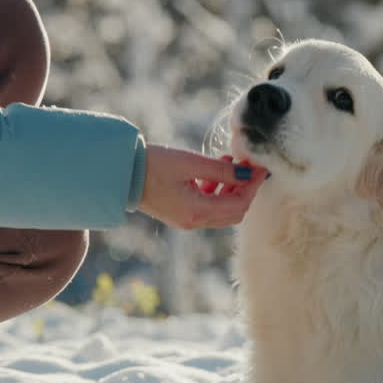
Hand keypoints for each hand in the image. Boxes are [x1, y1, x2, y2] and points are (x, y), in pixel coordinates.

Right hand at [138, 145, 268, 229]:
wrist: (121, 173)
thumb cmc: (153, 165)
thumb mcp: (191, 163)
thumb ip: (222, 170)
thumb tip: (248, 172)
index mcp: (197, 212)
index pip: (238, 205)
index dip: (253, 186)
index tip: (260, 167)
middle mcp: (193, 221)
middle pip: (233, 212)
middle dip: (245, 189)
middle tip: (250, 167)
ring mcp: (186, 219)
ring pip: (221, 209)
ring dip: (231, 188)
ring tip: (230, 162)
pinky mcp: (180, 213)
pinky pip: (207, 206)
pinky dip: (216, 190)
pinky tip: (215, 169)